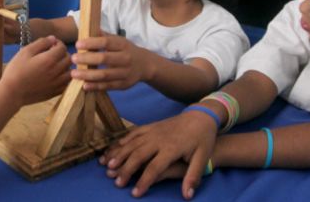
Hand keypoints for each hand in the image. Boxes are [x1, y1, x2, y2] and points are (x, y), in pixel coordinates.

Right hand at [0, 35, 71, 106]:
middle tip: (53, 53)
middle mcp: (57, 71)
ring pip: (70, 71)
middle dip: (62, 53)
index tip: (51, 44)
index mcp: (50, 59)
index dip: (58, 43)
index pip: (62, 47)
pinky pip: (67, 83)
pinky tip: (56, 76)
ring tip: (56, 64)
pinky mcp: (55, 92)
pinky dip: (65, 77)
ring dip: (65, 65)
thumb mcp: (25, 51)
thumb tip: (53, 39)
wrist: (12, 93)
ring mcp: (57, 83)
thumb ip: (41, 43)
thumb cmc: (16, 70)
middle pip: (69, 58)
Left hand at [70, 34, 149, 90]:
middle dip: (87, 59)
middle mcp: (125, 58)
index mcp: (123, 45)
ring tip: (74, 74)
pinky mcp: (124, 85)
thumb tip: (87, 27)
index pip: (106, 42)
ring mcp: (125, 73)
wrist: (145, 65)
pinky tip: (84, 85)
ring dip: (88, 75)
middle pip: (104, 59)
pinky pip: (108, 86)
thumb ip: (103, 36)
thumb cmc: (126, 50)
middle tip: (73, 58)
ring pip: (105, 75)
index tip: (78, 44)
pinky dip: (95, 87)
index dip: (91, 43)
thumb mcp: (119, 41)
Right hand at [99, 110, 217, 198]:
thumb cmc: (202, 139)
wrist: (201, 116)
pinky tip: (113, 148)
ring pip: (132, 143)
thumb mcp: (202, 157)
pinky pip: (133, 133)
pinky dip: (122, 141)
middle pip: (138, 155)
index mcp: (171, 148)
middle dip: (126, 169)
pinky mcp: (151, 126)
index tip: (135, 193)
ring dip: (119, 154)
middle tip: (116, 182)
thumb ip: (193, 176)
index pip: (154, 167)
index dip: (144, 181)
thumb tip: (187, 195)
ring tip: (107, 166)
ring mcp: (153, 131)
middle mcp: (159, 139)